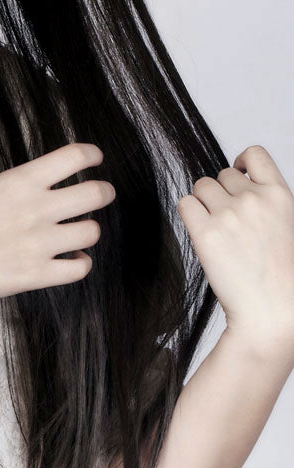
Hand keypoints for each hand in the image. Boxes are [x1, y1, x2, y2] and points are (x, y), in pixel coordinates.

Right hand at [0, 143, 115, 304]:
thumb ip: (28, 184)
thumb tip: (60, 183)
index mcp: (22, 181)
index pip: (75, 156)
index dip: (93, 155)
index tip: (96, 159)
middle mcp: (36, 208)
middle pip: (95, 193)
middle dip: (104, 192)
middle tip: (101, 194)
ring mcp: (39, 243)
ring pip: (92, 231)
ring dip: (88, 230)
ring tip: (77, 232)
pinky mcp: (37, 274)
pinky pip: (81, 268)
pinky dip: (81, 262)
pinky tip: (71, 258)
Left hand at [177, 145, 293, 352]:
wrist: (274, 313)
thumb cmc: (283, 277)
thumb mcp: (288, 227)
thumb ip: (268, 203)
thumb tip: (241, 182)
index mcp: (281, 196)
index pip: (255, 154)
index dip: (241, 161)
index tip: (237, 174)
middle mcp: (254, 200)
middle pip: (220, 175)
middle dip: (221, 193)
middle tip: (228, 223)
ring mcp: (229, 215)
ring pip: (201, 187)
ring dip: (203, 203)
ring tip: (217, 230)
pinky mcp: (206, 233)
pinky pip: (185, 204)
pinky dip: (189, 215)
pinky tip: (202, 233)